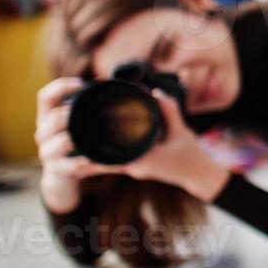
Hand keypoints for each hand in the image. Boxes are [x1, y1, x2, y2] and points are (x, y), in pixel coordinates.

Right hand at [35, 77, 101, 212]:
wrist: (61, 178)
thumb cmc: (72, 144)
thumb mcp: (73, 124)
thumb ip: (83, 106)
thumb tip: (109, 82)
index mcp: (47, 118)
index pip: (45, 96)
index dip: (61, 86)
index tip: (82, 84)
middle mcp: (44, 134)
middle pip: (52, 117)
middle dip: (71, 113)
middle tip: (91, 110)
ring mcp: (48, 153)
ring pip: (60, 143)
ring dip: (76, 139)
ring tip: (92, 137)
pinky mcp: (58, 171)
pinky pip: (74, 166)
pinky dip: (88, 163)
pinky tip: (100, 161)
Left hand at [77, 89, 229, 200]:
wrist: (199, 175)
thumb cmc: (191, 155)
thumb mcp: (181, 130)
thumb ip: (169, 110)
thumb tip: (155, 92)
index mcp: (142, 161)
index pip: (110, 161)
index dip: (91, 157)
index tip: (75, 148)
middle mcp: (135, 167)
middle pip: (104, 162)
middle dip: (86, 154)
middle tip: (68, 142)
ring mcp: (136, 168)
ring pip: (109, 162)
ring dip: (94, 156)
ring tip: (75, 146)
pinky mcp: (139, 166)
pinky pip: (117, 162)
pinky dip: (106, 156)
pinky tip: (96, 149)